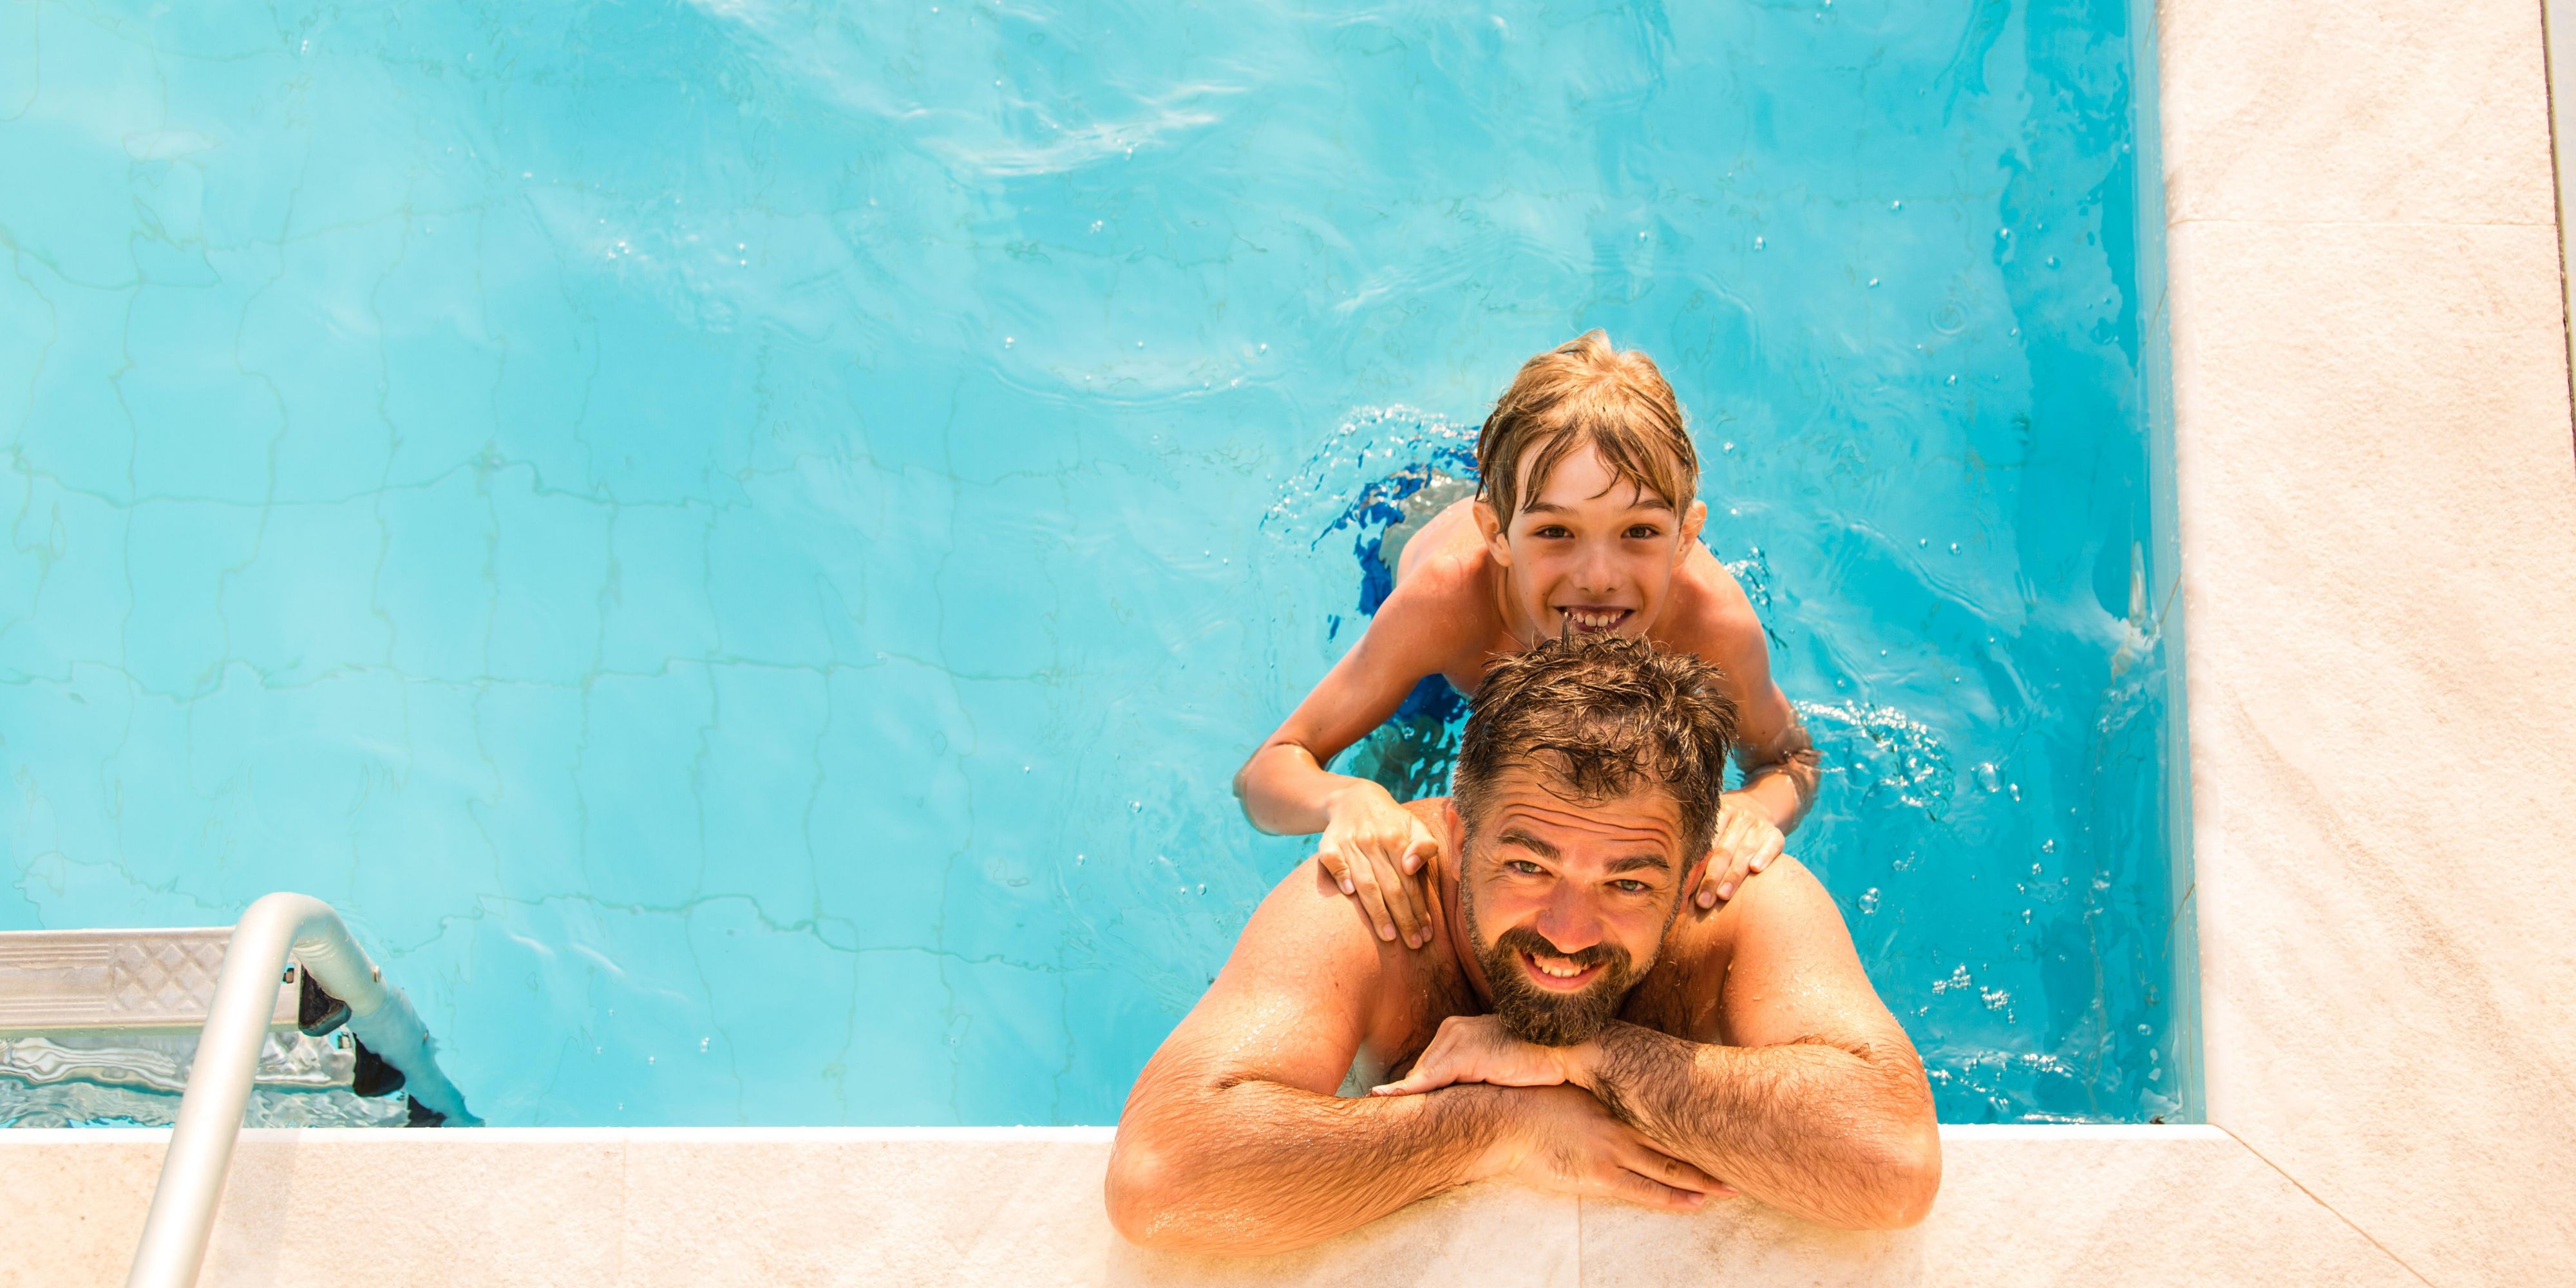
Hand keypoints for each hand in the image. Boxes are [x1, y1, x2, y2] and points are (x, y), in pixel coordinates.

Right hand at [1314, 783, 1440, 947]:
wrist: (1354, 798)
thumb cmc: (1391, 821)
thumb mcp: (1414, 825)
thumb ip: (1424, 845)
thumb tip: (1412, 867)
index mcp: (1397, 838)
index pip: (1410, 881)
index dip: (1419, 908)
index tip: (1427, 933)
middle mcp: (1373, 841)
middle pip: (1390, 887)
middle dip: (1403, 918)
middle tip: (1413, 943)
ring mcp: (1349, 843)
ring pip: (1365, 881)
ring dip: (1377, 911)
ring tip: (1388, 936)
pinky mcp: (1328, 844)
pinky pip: (1332, 861)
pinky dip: (1340, 875)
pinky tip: (1348, 894)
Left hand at [1371, 1014, 1572, 1095]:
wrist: (1562, 1051)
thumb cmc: (1537, 1062)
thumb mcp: (1497, 1066)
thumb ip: (1476, 1073)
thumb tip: (1463, 1097)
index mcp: (1459, 1029)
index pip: (1430, 1064)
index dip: (1417, 1087)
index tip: (1391, 1102)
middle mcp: (1453, 1029)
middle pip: (1421, 1070)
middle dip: (1409, 1093)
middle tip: (1381, 1111)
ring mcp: (1457, 1040)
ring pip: (1421, 1075)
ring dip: (1403, 1095)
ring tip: (1376, 1107)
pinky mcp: (1463, 1056)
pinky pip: (1427, 1077)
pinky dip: (1406, 1090)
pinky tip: (1384, 1097)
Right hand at [1490, 1085, 1734, 1211]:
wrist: (1502, 1118)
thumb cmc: (1524, 1098)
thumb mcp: (1561, 1081)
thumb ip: (1586, 1085)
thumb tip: (1597, 1077)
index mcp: (1611, 1098)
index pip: (1662, 1107)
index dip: (1692, 1114)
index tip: (1718, 1114)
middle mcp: (1620, 1122)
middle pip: (1676, 1136)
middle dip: (1710, 1146)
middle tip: (1744, 1150)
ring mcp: (1613, 1149)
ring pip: (1670, 1165)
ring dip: (1703, 1176)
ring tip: (1732, 1184)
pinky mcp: (1601, 1175)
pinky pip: (1646, 1191)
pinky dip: (1674, 1198)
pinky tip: (1697, 1203)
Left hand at [1694, 794, 1783, 908]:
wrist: (1758, 808)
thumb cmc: (1725, 831)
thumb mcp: (1711, 834)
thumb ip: (1698, 858)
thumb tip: (1679, 896)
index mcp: (1714, 817)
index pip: (1702, 847)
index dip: (1693, 870)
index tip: (1684, 893)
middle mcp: (1737, 817)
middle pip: (1722, 851)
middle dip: (1711, 878)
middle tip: (1703, 901)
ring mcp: (1757, 824)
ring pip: (1744, 851)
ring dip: (1733, 875)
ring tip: (1723, 895)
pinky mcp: (1775, 834)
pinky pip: (1771, 845)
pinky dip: (1764, 856)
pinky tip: (1756, 869)